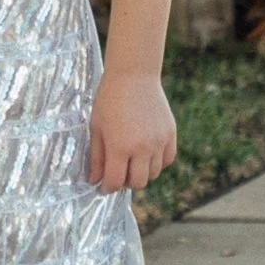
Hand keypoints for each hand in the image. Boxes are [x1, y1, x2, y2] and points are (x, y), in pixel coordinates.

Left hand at [88, 66, 178, 193]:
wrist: (133, 75)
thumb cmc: (109, 100)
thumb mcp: (96, 127)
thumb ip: (96, 157)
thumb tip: (94, 180)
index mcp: (119, 146)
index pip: (115, 182)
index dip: (107, 188)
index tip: (104, 186)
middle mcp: (142, 148)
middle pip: (137, 183)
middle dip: (125, 182)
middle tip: (118, 172)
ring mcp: (158, 141)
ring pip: (154, 174)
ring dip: (142, 172)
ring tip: (132, 159)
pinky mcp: (170, 134)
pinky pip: (167, 160)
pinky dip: (157, 162)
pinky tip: (147, 152)